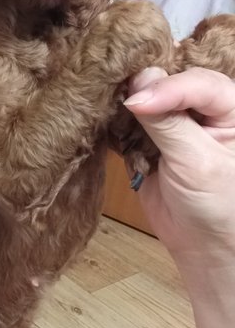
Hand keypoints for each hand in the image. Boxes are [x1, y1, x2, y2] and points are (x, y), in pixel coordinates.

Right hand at [124, 67, 234, 268]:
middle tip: (121, 97)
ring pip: (148, 96)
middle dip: (145, 87)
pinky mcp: (152, 137)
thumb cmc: (217, 207)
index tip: (138, 104)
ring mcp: (177, 122)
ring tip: (108, 104)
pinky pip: (132, 120)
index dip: (169, 89)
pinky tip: (105, 118)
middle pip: (172, 80)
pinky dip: (118, 120)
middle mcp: (206, 108)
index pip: (200, 83)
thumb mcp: (196, 163)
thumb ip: (168, 123)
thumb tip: (137, 85)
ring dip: (127, 101)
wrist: (202, 247)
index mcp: (232, 108)